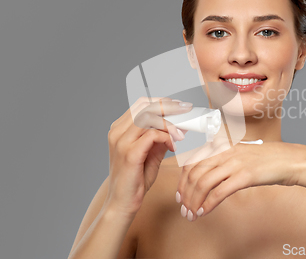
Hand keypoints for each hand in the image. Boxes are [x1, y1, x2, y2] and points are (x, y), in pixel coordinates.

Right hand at [104, 97, 191, 215]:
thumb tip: (179, 124)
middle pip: (146, 106)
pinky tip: (174, 146)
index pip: (142, 104)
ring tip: (182, 133)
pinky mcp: (129, 153)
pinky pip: (152, 135)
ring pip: (149, 117)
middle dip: (170, 107)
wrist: (122, 204)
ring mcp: (121, 142)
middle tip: (187, 111)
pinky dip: (167, 137)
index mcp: (119, 129)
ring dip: (171, 123)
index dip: (162, 102)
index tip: (181, 106)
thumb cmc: (136, 179)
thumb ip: (161, 137)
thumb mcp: (151, 153)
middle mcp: (117, 132)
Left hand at [176, 140, 302, 220]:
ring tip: (192, 214)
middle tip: (183, 208)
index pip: (191, 161)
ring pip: (202, 183)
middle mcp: (225, 152)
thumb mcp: (240, 155)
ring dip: (193, 202)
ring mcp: (235, 163)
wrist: (291, 160)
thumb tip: (205, 177)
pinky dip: (207, 204)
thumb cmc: (267, 160)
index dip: (181, 180)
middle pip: (193, 173)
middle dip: (184, 193)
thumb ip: (223, 162)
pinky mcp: (245, 175)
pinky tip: (204, 212)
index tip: (180, 194)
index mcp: (222, 146)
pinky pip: (219, 192)